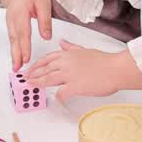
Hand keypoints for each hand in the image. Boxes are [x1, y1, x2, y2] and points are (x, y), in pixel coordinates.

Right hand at [5, 0, 53, 68]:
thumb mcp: (44, 4)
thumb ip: (45, 20)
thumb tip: (46, 36)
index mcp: (20, 10)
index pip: (23, 32)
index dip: (24, 46)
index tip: (26, 58)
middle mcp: (12, 15)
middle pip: (14, 38)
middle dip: (15, 54)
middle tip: (17, 68)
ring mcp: (10, 18)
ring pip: (12, 38)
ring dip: (13, 52)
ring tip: (16, 66)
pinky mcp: (11, 20)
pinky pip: (12, 35)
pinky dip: (14, 46)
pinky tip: (16, 55)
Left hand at [25, 42, 141, 100]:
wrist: (115, 69)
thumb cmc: (104, 61)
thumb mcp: (84, 50)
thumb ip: (71, 47)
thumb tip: (62, 42)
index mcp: (68, 54)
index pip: (47, 58)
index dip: (37, 64)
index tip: (30, 69)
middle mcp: (66, 63)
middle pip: (44, 69)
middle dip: (33, 74)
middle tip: (25, 79)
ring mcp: (69, 75)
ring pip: (48, 79)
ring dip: (38, 83)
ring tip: (31, 86)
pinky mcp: (75, 86)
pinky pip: (61, 93)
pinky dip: (58, 97)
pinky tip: (57, 99)